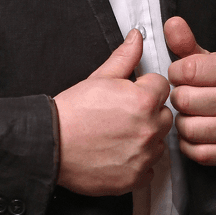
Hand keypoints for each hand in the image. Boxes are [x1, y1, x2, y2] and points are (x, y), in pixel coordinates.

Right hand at [55, 30, 172, 195]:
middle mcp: (149, 129)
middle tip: (122, 117)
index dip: (145, 88)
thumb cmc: (73, 112)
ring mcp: (144, 156)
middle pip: (165, 116)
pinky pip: (150, 169)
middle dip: (149, 114)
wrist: (50, 144)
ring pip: (159, 143)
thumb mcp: (99, 78)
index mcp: (143, 100)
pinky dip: (138, 164)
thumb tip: (137, 36)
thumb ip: (125, 56)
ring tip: (118, 136)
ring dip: (145, 139)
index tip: (129, 96)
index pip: (162, 87)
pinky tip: (117, 155)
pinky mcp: (136, 178)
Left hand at [165, 16, 215, 168]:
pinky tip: (197, 132)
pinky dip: (188, 143)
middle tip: (187, 97)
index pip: (186, 70)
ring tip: (192, 115)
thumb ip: (187, 43)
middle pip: (183, 100)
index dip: (176, 73)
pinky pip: (192, 150)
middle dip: (179, 98)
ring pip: (185, 127)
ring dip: (182, 122)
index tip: (182, 76)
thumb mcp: (210, 60)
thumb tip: (171, 22)